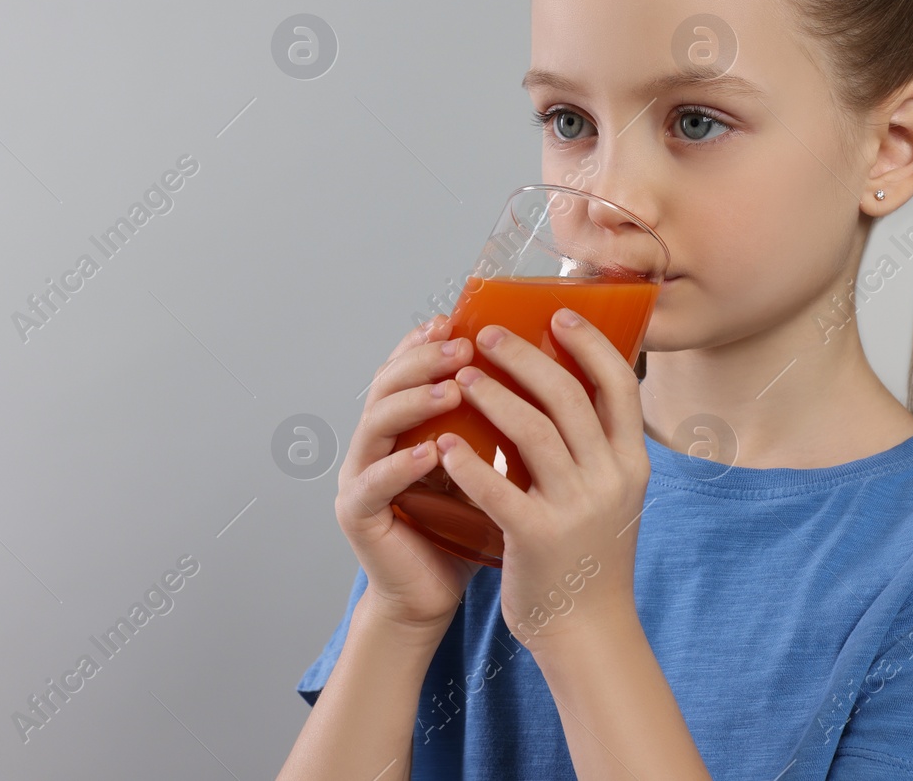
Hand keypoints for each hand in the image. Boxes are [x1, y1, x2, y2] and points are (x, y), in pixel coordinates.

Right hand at [335, 314, 482, 634]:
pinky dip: (402, 464)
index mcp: (404, 425)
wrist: (434, 594)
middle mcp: (374, 443)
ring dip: (415, 401)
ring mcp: (360, 476)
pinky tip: (433, 453)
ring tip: (454, 389)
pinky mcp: (358, 514)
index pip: (408, 368)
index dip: (428, 341)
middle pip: (387, 384)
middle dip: (424, 360)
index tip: (460, 318)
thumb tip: (554, 373)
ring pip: (375, 424)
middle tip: (463, 345)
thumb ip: (500, 423)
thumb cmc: (469, 528)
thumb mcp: (489, 465)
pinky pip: (375, 482)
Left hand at [433, 308, 649, 651]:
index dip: (590, 344)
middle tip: (487, 334)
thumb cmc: (588, 554)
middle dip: (526, 357)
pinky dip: (469, 462)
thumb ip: (593, 445)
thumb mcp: (609, 494)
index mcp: (631, 463)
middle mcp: (611, 480)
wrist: (586, 631)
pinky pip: (499, 489)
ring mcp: (577, 509)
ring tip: (461, 376)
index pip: (620, 385)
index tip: (558, 315)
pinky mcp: (539, 539)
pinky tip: (443, 442)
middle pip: (570, 397)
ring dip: (493, 396)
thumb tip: (565, 382)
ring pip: (534, 433)